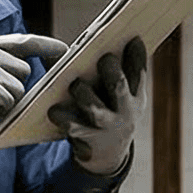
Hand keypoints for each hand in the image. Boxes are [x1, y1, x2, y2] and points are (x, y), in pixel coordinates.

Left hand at [48, 39, 148, 173]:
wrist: (108, 154)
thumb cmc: (107, 109)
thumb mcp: (114, 94)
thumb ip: (102, 71)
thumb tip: (69, 48)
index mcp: (135, 95)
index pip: (138, 71)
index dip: (137, 55)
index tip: (133, 38)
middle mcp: (125, 111)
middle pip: (119, 87)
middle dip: (112, 72)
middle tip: (104, 58)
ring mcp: (107, 126)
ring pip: (96, 110)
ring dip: (85, 95)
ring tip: (75, 85)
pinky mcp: (88, 140)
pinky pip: (74, 128)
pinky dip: (63, 118)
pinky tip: (53, 111)